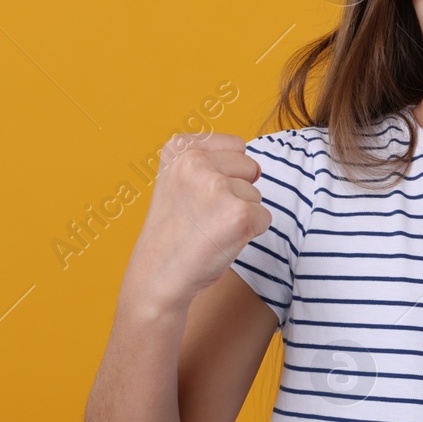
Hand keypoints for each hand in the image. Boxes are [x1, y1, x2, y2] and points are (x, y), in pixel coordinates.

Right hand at [122, 132, 270, 310]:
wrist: (158, 275)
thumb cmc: (175, 230)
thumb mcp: (178, 179)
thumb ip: (210, 161)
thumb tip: (256, 167)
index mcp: (180, 147)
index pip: (236, 146)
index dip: (226, 174)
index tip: (197, 195)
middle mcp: (195, 161)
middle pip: (250, 167)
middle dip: (237, 192)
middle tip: (205, 215)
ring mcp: (217, 187)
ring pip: (256, 195)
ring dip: (240, 214)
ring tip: (209, 228)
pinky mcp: (238, 214)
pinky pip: (264, 217)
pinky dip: (250, 232)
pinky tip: (221, 241)